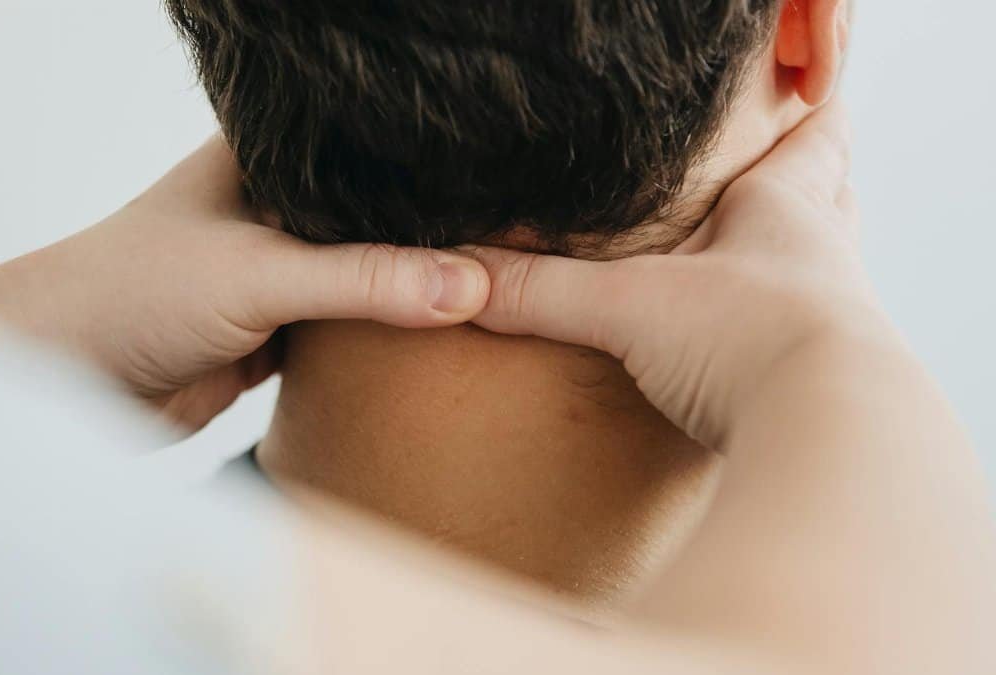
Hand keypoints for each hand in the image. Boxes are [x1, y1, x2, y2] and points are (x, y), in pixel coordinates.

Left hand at [0, 137, 489, 429]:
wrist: (64, 380)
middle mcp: (276, 206)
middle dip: (431, 236)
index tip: (502, 188)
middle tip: (514, 246)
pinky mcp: (276, 329)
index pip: (370, 150)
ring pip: (366, 275)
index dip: (432, 167)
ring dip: (409, 292)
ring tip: (494, 289)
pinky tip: (438, 340)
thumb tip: (471, 286)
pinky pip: (348, 328)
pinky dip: (383, 338)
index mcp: (267, 157)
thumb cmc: (132, 293)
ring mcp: (278, 269)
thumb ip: (364, 278)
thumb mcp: (258, 274)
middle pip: (376, 216)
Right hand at [469, 100, 885, 446]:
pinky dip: (772, 341)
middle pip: (831, 205)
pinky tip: (738, 357)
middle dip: (806, 190)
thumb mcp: (631, 306)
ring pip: (820, 280)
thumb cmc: (755, 340)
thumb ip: (543, 290)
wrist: (828, 439)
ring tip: (749, 270)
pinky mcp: (819, 388)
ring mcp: (829, 328)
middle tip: (772, 182)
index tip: (803, 101)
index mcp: (787, 212)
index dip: (808, 119)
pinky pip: (798, 350)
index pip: (814, 141)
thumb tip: (465, 278)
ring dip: (790, 270)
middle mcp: (821, 264)